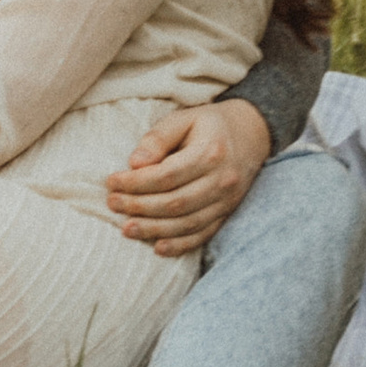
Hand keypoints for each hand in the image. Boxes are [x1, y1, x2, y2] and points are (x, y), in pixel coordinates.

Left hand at [104, 100, 271, 258]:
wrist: (253, 133)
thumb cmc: (210, 124)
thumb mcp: (184, 118)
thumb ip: (158, 138)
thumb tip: (134, 163)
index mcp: (210, 152)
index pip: (166, 175)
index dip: (136, 183)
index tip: (112, 182)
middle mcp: (221, 180)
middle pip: (175, 202)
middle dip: (139, 207)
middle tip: (112, 204)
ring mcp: (227, 201)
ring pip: (187, 223)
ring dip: (154, 230)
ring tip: (126, 228)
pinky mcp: (227, 213)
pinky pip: (203, 235)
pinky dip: (180, 245)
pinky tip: (157, 248)